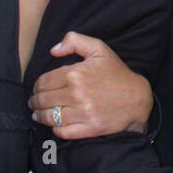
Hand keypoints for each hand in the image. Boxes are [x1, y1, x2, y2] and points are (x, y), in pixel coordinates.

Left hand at [28, 32, 152, 138]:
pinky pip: (62, 131)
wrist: (137, 98)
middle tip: (34, 103)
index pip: (42, 82)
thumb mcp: (99, 49)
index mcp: (75, 73)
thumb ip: (74, 41)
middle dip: (34, 102)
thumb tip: (53, 50)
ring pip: (48, 117)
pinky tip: (55, 123)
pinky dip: (55, 128)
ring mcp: (83, 113)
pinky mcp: (89, 128)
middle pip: (42, 100)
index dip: (36, 86)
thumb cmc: (117, 73)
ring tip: (38, 114)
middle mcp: (76, 94)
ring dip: (39, 116)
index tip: (37, 89)